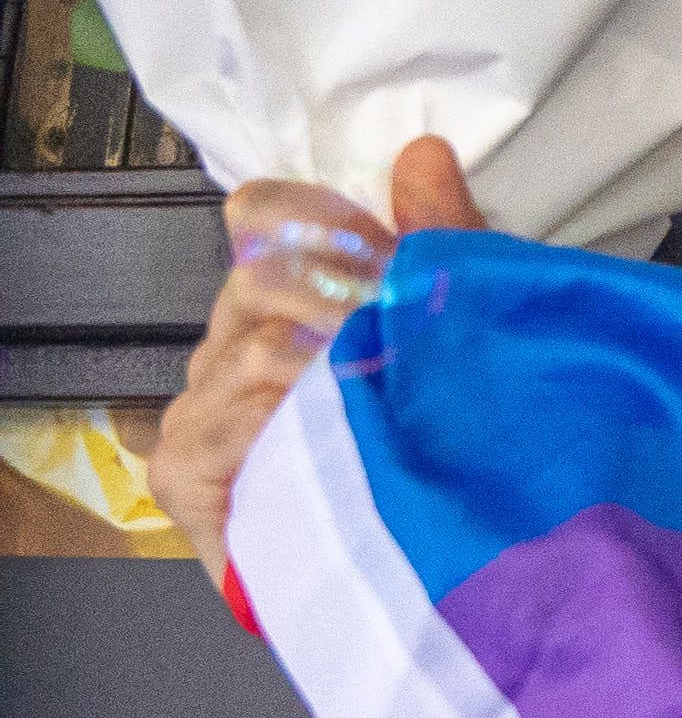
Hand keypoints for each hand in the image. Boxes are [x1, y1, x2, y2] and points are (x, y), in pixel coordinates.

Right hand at [150, 140, 477, 583]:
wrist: (426, 564)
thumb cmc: (442, 442)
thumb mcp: (460, 328)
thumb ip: (444, 236)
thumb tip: (424, 153)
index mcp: (284, 301)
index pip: (266, 214)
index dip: (330, 223)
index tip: (395, 256)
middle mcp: (229, 345)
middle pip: (263, 275)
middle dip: (350, 300)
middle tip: (409, 346)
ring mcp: (199, 406)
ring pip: (257, 343)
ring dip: (337, 366)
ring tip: (392, 399)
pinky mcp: (184, 468)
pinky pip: (230, 413)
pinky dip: (290, 418)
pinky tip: (332, 434)